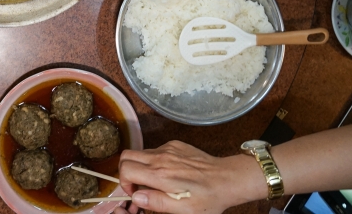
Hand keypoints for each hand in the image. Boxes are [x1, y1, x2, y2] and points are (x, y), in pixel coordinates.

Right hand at [114, 141, 265, 213]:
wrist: (227, 179)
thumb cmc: (207, 199)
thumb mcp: (182, 210)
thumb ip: (156, 202)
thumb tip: (135, 197)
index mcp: (160, 175)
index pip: (125, 169)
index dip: (123, 183)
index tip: (134, 193)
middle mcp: (160, 158)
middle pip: (126, 155)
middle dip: (126, 171)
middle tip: (138, 185)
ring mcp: (168, 149)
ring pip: (140, 152)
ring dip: (141, 166)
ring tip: (155, 181)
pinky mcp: (175, 144)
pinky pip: (155, 150)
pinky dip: (154, 161)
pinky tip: (170, 172)